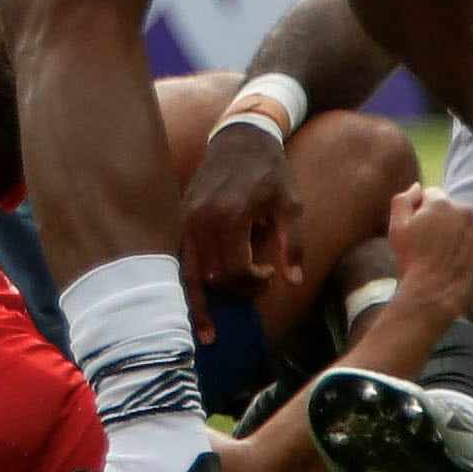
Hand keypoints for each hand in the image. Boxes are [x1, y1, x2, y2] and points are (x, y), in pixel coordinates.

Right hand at [181, 123, 303, 329]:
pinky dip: (186, 284)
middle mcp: (201, 219)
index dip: (254, 282)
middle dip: (237, 289)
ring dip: (203, 303)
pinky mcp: (180, 217)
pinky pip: (180, 258)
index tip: (270, 274)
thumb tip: (292, 282)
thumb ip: (292, 244)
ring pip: (190, 273)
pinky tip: (192, 306)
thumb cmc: (271, 170)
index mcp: (229, 215)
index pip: (235, 269)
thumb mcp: (290, 204)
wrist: (242, 136)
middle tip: (259, 282)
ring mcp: (186, 218)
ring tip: (208, 335)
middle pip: (213, 276)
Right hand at [382, 186, 472, 322]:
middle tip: (435, 245)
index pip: (433, 196)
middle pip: (454, 210)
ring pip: (470, 226)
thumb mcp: (396, 228)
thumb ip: (403, 200)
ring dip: (462, 235)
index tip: (421, 230)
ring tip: (450, 257)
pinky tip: (462, 263)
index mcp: (441, 203)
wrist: (434, 295)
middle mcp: (466, 211)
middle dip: (445, 222)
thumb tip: (417, 187)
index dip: (424, 211)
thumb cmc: (412, 261)